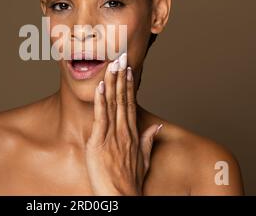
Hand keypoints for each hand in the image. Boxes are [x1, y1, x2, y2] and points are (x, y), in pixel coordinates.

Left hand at [85, 53, 162, 195]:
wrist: (122, 197)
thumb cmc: (131, 182)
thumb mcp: (144, 160)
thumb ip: (148, 141)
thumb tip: (156, 126)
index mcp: (133, 135)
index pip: (131, 104)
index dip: (129, 86)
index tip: (129, 71)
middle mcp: (124, 132)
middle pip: (123, 99)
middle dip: (121, 77)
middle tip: (120, 58)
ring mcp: (112, 136)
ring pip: (112, 104)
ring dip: (112, 83)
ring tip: (111, 65)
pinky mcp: (99, 142)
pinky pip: (100, 117)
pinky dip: (100, 101)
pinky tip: (100, 86)